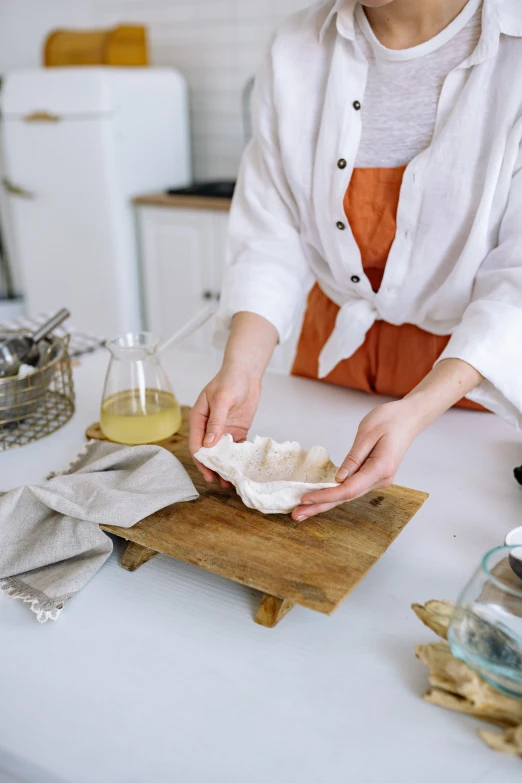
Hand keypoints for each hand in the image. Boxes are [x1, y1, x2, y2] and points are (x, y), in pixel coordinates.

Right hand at [189, 361, 261, 484]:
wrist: (247, 373)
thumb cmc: (230, 380)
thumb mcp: (222, 399)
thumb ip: (216, 421)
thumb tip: (209, 443)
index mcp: (198, 418)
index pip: (196, 443)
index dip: (201, 460)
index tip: (208, 473)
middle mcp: (208, 427)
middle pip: (208, 452)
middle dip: (212, 467)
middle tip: (219, 481)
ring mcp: (223, 430)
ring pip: (222, 453)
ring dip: (225, 466)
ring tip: (230, 481)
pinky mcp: (236, 431)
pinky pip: (236, 448)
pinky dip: (237, 458)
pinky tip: (241, 469)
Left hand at [292, 399, 424, 520]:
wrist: (409, 418)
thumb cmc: (390, 420)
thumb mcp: (368, 433)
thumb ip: (354, 458)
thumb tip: (338, 479)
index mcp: (381, 469)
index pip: (348, 489)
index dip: (325, 495)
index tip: (305, 498)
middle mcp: (381, 479)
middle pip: (346, 497)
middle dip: (320, 506)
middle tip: (297, 514)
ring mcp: (379, 479)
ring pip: (348, 495)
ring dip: (326, 502)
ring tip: (303, 510)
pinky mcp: (374, 476)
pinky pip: (352, 488)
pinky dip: (335, 494)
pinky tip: (321, 499)